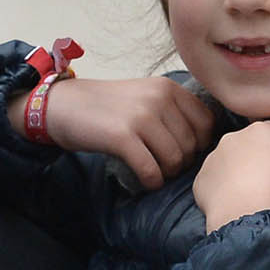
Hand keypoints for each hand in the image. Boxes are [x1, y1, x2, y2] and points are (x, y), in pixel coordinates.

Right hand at [6, 76, 213, 187]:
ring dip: (166, 173)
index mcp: (168, 88)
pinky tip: (146, 181)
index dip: (199, 144)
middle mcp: (159, 98)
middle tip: (163, 166)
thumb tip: (203, 143)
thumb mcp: (146, 95)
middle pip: (191, 145)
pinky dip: (152, 181)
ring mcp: (141, 116)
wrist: (63, 105)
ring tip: (154, 172)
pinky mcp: (122, 136)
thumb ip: (174, 111)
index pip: (206, 123)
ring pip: (175, 159)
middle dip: (181, 163)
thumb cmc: (107, 107)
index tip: (182, 151)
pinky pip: (151, 170)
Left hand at [193, 121, 269, 231]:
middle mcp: (232, 138)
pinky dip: (222, 189)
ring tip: (251, 192)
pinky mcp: (201, 180)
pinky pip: (214, 182)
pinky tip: (233, 201)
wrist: (240, 210)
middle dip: (259, 159)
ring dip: (239, 173)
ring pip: (230, 163)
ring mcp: (213, 159)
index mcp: (258, 130)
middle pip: (250, 146)